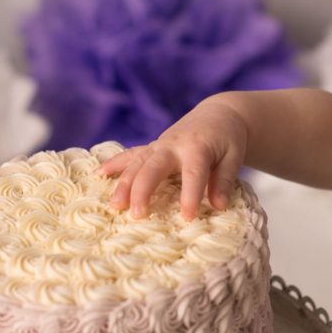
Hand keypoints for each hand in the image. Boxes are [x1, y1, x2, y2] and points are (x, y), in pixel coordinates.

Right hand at [97, 96, 248, 220]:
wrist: (218, 115)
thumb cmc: (228, 140)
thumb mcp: (234, 157)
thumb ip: (225, 180)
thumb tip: (219, 206)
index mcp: (198, 147)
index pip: (193, 174)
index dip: (190, 195)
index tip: (187, 217)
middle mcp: (173, 145)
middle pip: (153, 167)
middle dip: (143, 190)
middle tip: (138, 215)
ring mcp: (159, 145)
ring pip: (136, 163)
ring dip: (123, 183)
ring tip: (114, 205)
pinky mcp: (151, 148)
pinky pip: (129, 155)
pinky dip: (114, 163)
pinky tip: (97, 175)